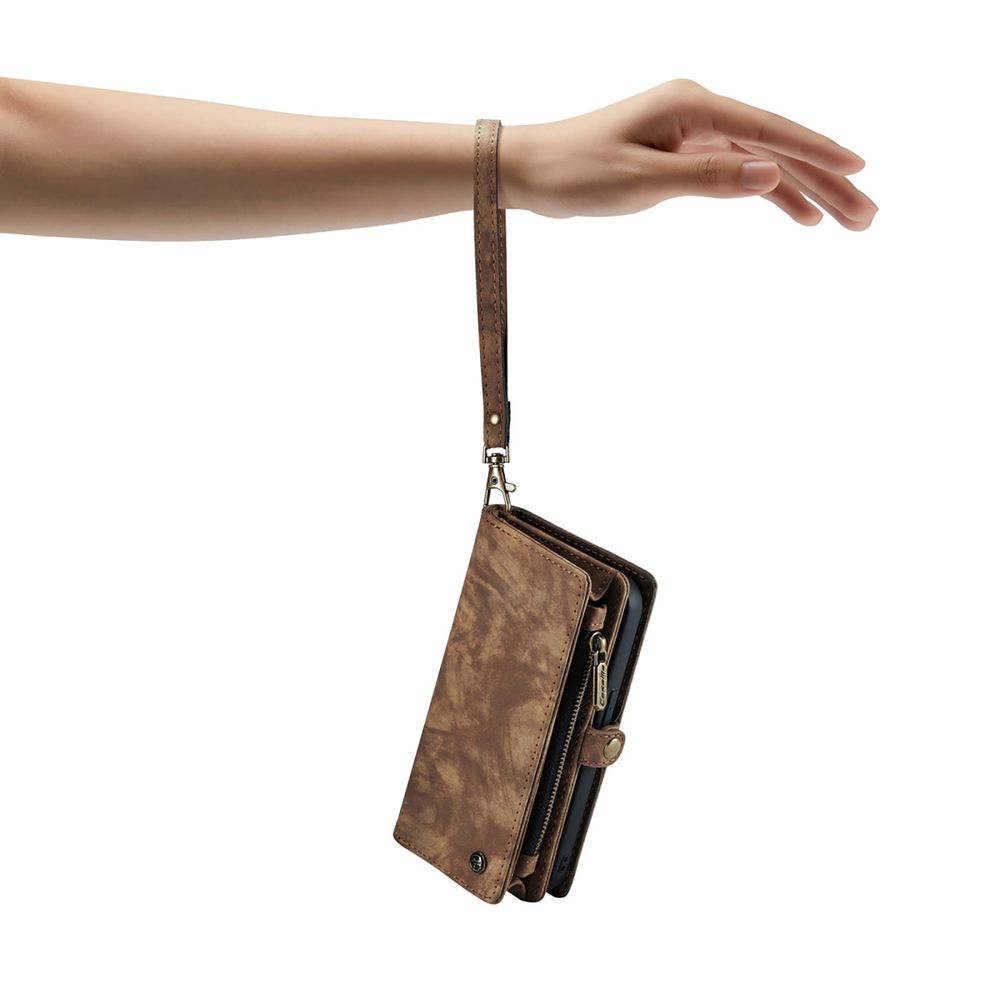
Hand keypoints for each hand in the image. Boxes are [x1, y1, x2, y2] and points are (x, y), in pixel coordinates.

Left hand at [499, 78, 876, 229]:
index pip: (769, 130)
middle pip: (776, 146)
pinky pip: (737, 172)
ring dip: (803, 190)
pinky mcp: (682, 154)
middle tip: (866, 215)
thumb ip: (706, 178)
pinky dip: (766, 193)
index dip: (817, 152)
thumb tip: (770, 175)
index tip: (860, 171)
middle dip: (824, 179)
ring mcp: (692, 132)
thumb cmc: (575, 172)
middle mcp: (699, 112)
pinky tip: (795, 214)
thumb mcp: (641, 180)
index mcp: (692, 106)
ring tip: (845, 221)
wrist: (531, 171)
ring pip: (762, 162)